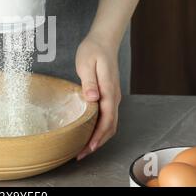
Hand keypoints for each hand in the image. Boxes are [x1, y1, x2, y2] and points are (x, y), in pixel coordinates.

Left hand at [75, 33, 121, 159]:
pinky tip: (89, 131)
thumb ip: (90, 82)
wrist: (104, 40)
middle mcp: (114, 97)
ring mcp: (113, 96)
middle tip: (81, 154)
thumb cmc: (93, 50)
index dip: (97, 137)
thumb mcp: (87, 63)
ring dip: (99, 137)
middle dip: (97, 143)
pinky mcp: (109, 94)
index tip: (87, 148)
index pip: (106, 120)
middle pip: (110, 126)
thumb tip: (93, 98)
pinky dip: (100, 128)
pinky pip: (107, 116)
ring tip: (84, 148)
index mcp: (108, 91)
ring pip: (110, 123)